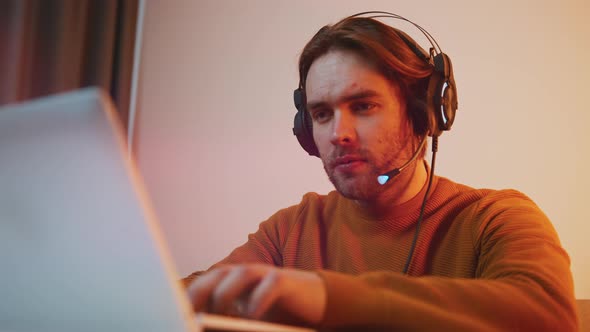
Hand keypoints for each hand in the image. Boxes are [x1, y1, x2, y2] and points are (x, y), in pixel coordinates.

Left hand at [186, 264, 325, 324]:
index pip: (203, 285)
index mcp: (231, 283)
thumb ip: (227, 321)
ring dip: (225, 294)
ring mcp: (265, 275)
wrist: (314, 302)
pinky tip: (252, 315)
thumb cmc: (277, 312)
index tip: (177, 313)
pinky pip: (270, 284)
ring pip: (240, 274)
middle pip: (216, 275)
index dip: (188, 297)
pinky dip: (258, 300)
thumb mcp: (247, 319)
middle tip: (190, 313)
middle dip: (200, 293)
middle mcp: (245, 275)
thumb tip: (201, 328)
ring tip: (218, 313)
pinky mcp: (285, 280)